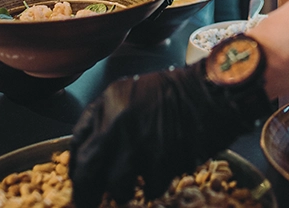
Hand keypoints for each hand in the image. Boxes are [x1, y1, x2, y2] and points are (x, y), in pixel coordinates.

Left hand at [68, 48, 271, 207]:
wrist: (212, 92)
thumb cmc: (175, 92)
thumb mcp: (133, 92)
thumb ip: (108, 117)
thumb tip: (89, 154)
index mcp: (110, 101)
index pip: (77, 143)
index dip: (75, 167)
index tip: (78, 180)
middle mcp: (119, 122)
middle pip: (89, 171)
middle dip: (87, 192)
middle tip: (90, 202)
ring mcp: (140, 144)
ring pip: (117, 187)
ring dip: (124, 191)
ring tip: (134, 184)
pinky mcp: (162, 163)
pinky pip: (150, 188)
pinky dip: (154, 185)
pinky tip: (162, 171)